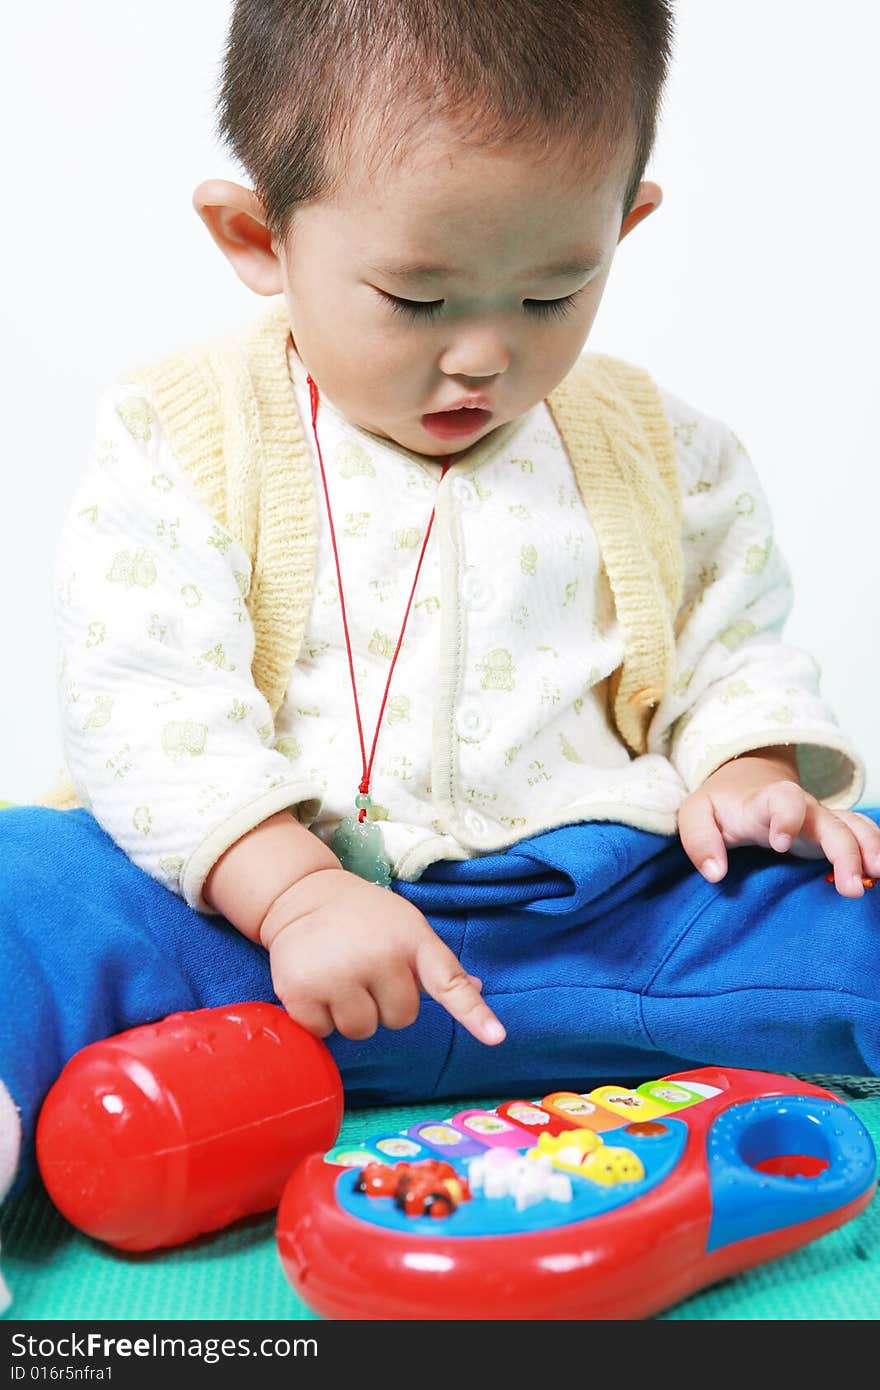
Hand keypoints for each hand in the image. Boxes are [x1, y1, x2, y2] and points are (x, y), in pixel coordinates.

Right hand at [260, 866, 506, 1044]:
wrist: (302, 896)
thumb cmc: (365, 917)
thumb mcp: (407, 928)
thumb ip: (438, 964)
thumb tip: (478, 989)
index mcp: (412, 940)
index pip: (448, 981)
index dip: (473, 1013)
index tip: (496, 1038)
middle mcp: (379, 956)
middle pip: (400, 1019)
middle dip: (383, 1003)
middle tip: (363, 971)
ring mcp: (339, 974)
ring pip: (362, 1030)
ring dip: (351, 1014)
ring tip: (338, 977)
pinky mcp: (301, 991)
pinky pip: (324, 1032)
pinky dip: (318, 1017)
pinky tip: (315, 985)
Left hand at [678, 746, 879, 897]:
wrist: (744, 786)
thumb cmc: (720, 806)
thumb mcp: (695, 816)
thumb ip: (699, 841)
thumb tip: (715, 873)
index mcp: (767, 801)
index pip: (784, 799)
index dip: (786, 817)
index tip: (780, 844)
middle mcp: (803, 809)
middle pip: (833, 823)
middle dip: (846, 852)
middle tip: (851, 888)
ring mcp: (821, 821)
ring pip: (857, 828)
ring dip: (871, 851)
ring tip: (876, 878)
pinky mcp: (831, 835)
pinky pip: (863, 837)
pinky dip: (875, 851)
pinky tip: (877, 876)